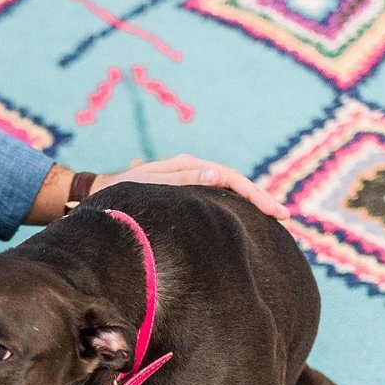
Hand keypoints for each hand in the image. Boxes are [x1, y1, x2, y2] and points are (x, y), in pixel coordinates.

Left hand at [90, 155, 289, 219]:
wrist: (100, 195)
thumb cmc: (122, 193)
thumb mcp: (150, 186)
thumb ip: (182, 180)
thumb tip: (215, 174)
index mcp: (188, 165)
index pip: (230, 177)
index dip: (253, 194)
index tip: (273, 210)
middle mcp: (193, 169)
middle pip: (235, 182)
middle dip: (260, 198)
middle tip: (284, 216)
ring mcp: (191, 180)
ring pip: (228, 190)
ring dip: (251, 202)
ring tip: (273, 216)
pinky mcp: (187, 193)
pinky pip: (217, 198)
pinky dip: (234, 206)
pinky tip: (247, 218)